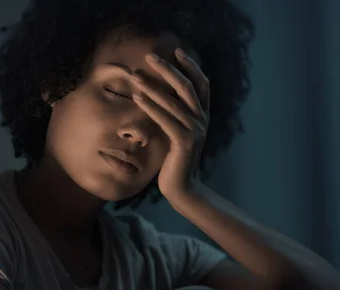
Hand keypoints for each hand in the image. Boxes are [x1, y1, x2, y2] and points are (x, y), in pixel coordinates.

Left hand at [131, 48, 209, 198]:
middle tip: (149, 56)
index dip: (191, 66)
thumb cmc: (175, 161)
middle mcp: (202, 121)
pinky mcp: (184, 142)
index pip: (201, 84)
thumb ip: (175, 116)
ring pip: (173, 102)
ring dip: (152, 86)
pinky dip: (150, 106)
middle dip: (167, 69)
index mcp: (203, 117)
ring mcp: (195, 131)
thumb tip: (162, 97)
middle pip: (187, 87)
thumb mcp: (177, 133)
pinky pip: (165, 119)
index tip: (176, 51)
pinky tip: (137, 97)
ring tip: (135, 76)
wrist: (182, 188)